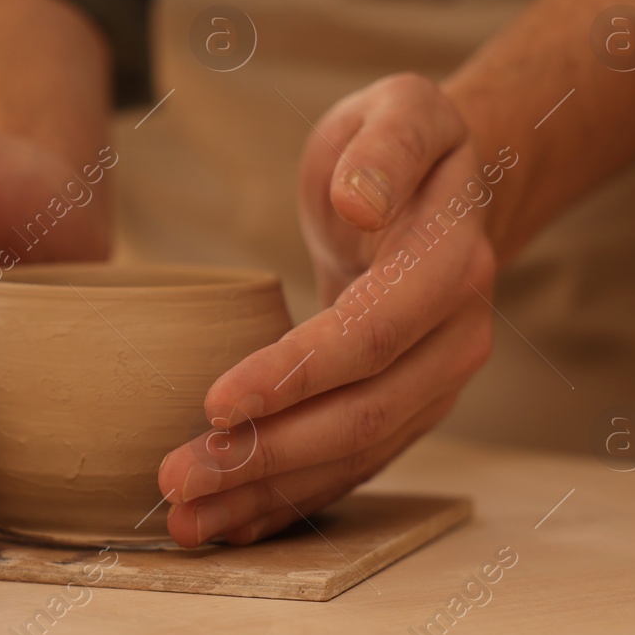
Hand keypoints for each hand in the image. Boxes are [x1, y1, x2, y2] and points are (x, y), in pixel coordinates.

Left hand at [157, 74, 496, 545]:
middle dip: (267, 456)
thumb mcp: (402, 109)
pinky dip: (293, 500)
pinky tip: (234, 525)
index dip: (293, 375)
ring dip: (270, 494)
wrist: (447, 184)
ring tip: (186, 521)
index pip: (367, 335)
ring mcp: (436, 382)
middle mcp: (456, 339)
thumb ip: (386, 149)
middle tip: (178, 477)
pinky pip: (353, 465)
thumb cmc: (402, 140)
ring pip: (355, 455)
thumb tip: (360, 201)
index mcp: (450, 266)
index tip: (214, 401)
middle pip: (361, 415)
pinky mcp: (408, 406)